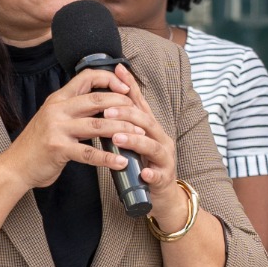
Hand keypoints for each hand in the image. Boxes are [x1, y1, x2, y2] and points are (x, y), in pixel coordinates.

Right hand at [1, 68, 164, 190]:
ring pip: (97, 125)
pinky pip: (89, 152)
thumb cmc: (37, 145)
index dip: (109, 79)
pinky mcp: (58, 148)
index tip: (126, 89)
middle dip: (123, 106)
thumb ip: (73, 111)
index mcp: (58, 99)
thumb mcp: (53, 120)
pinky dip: (108, 158)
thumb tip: (102, 106)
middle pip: (97, 100)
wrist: (15, 167)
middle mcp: (57, 109)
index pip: (87, 76)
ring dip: (122, 130)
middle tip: (140, 115)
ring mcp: (57, 128)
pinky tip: (121, 162)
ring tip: (139, 137)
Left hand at [96, 66, 178, 193]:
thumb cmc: (143, 165)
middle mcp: (161, 139)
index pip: (140, 103)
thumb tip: (103, 104)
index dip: (130, 86)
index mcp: (151, 129)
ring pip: (153, 146)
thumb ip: (122, 124)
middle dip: (127, 115)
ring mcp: (164, 159)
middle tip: (106, 112)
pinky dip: (151, 173)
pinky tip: (143, 173)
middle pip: (147, 121)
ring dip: (135, 141)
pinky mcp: (164, 179)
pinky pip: (158, 176)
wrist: (162, 196)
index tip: (117, 70)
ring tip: (117, 138)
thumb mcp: (133, 141)